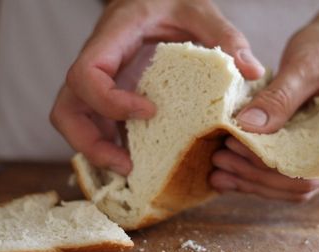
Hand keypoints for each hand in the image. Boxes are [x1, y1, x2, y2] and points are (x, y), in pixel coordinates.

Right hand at [50, 0, 263, 174]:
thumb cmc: (170, 0)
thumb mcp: (199, 10)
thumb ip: (224, 36)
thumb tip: (252, 71)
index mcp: (112, 38)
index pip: (86, 76)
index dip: (109, 102)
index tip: (148, 112)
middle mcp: (97, 63)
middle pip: (67, 110)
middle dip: (90, 143)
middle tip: (127, 164)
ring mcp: (100, 82)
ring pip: (74, 122)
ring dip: (97, 151)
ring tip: (132, 169)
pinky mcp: (109, 94)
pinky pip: (95, 124)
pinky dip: (109, 145)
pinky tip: (137, 157)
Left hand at [210, 4, 318, 200]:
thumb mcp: (305, 64)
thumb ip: (279, 98)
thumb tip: (247, 126)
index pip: (311, 168)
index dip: (268, 165)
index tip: (233, 148)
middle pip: (302, 182)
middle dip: (255, 176)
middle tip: (220, 162)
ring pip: (294, 184)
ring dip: (254, 180)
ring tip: (220, 169)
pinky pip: (292, 171)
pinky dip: (261, 174)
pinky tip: (233, 170)